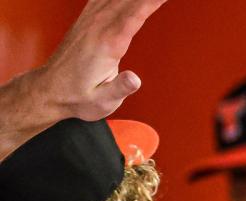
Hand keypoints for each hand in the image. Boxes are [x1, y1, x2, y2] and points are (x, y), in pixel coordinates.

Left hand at [36, 0, 167, 121]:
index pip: (134, 15)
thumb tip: (134, 79)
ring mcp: (89, 21)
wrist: (50, 90)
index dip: (151, 2)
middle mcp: (97, 27)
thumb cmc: (78, 97)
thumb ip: (120, 89)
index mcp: (107, 45)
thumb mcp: (103, 101)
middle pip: (127, 1)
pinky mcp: (85, 21)